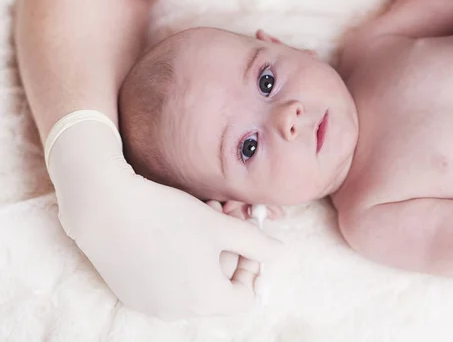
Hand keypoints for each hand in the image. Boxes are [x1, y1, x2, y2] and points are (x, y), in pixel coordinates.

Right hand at [45, 111, 281, 319]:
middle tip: (223, 216)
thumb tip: (280, 254)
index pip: (245, 296)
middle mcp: (178, 311)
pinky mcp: (130, 293)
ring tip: (199, 218)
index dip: (252, 266)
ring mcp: (150, 305)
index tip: (246, 237)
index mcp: (206, 300)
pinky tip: (171, 231)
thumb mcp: (221, 227)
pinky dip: (176, 262)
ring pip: (192, 283)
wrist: (105, 208)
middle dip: (227, 252)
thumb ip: (257, 243)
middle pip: (218, 288)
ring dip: (204, 253)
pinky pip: (165, 283)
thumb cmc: (168, 216)